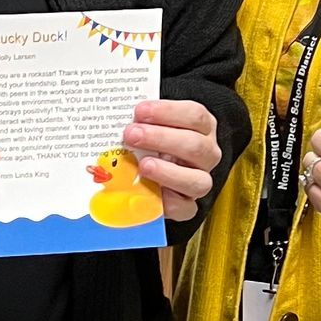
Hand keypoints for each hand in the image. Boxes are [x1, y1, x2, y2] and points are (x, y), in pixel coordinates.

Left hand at [119, 97, 222, 222]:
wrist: (151, 176)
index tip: (140, 111)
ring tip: (143, 165)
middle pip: (195, 145)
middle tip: (131, 135)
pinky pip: (185, 208)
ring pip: (197, 179)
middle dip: (161, 138)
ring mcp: (199, 181)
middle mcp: (206, 154)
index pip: (195, 115)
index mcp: (201, 128)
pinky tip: (149, 192)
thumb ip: (140, 120)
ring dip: (167, 172)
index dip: (168, 112)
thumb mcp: (149, 125)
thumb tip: (115, 115)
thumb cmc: (150, 144)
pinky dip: (168, 202)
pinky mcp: (188, 205)